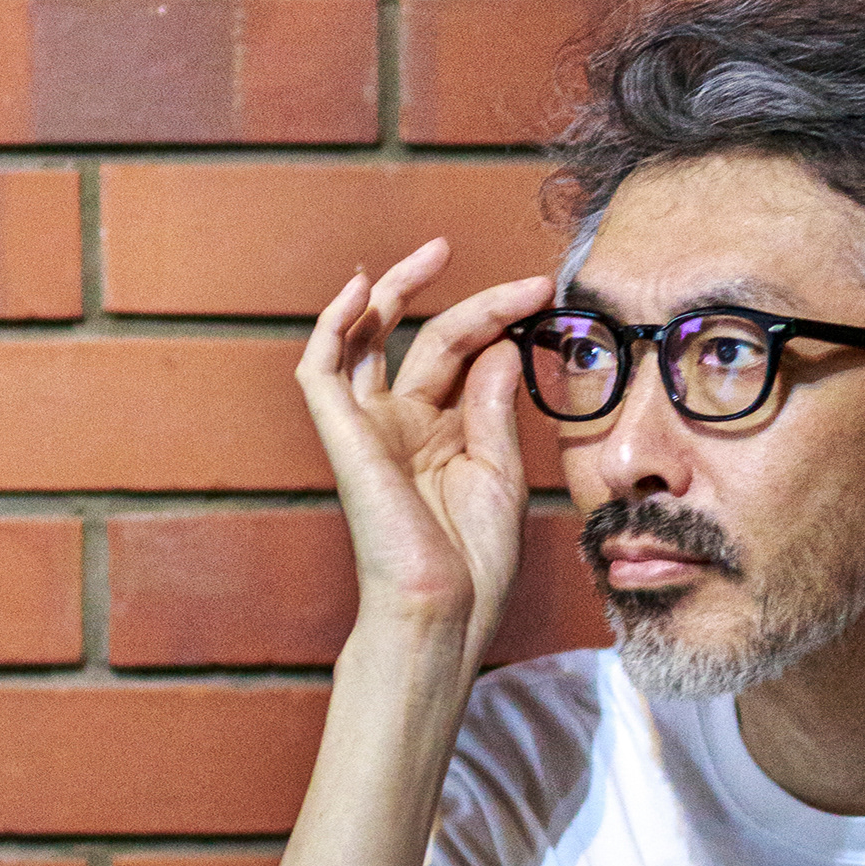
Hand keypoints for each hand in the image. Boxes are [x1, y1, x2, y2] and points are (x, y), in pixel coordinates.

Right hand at [296, 238, 553, 663]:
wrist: (443, 611)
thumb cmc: (474, 562)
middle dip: (467, 298)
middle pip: (425, 339)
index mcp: (444, 434)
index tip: (544, 294)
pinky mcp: (343, 438)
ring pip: (366, 340)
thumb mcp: (501, 472)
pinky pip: (320, 369)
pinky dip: (331, 326)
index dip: (500, 318)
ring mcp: (370, 429)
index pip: (466, 355)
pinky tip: (360, 290)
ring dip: (393, 291)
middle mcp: (403, 424)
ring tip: (435, 254)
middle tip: (518, 277)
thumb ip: (493, 405)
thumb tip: (499, 343)